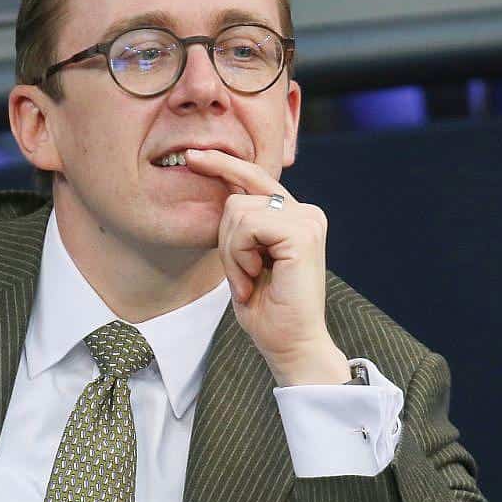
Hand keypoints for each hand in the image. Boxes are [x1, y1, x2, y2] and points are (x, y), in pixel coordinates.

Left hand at [182, 149, 349, 386]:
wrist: (290, 345)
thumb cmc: (267, 310)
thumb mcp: (244, 259)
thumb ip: (240, 227)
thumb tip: (222, 191)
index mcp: (296, 216)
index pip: (255, 177)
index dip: (224, 165)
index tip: (193, 156)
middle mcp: (307, 213)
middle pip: (237, 197)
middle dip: (226, 241)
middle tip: (244, 278)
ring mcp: (308, 220)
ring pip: (238, 211)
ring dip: (232, 254)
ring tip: (251, 281)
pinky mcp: (302, 233)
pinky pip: (247, 226)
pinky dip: (239, 256)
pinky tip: (255, 278)